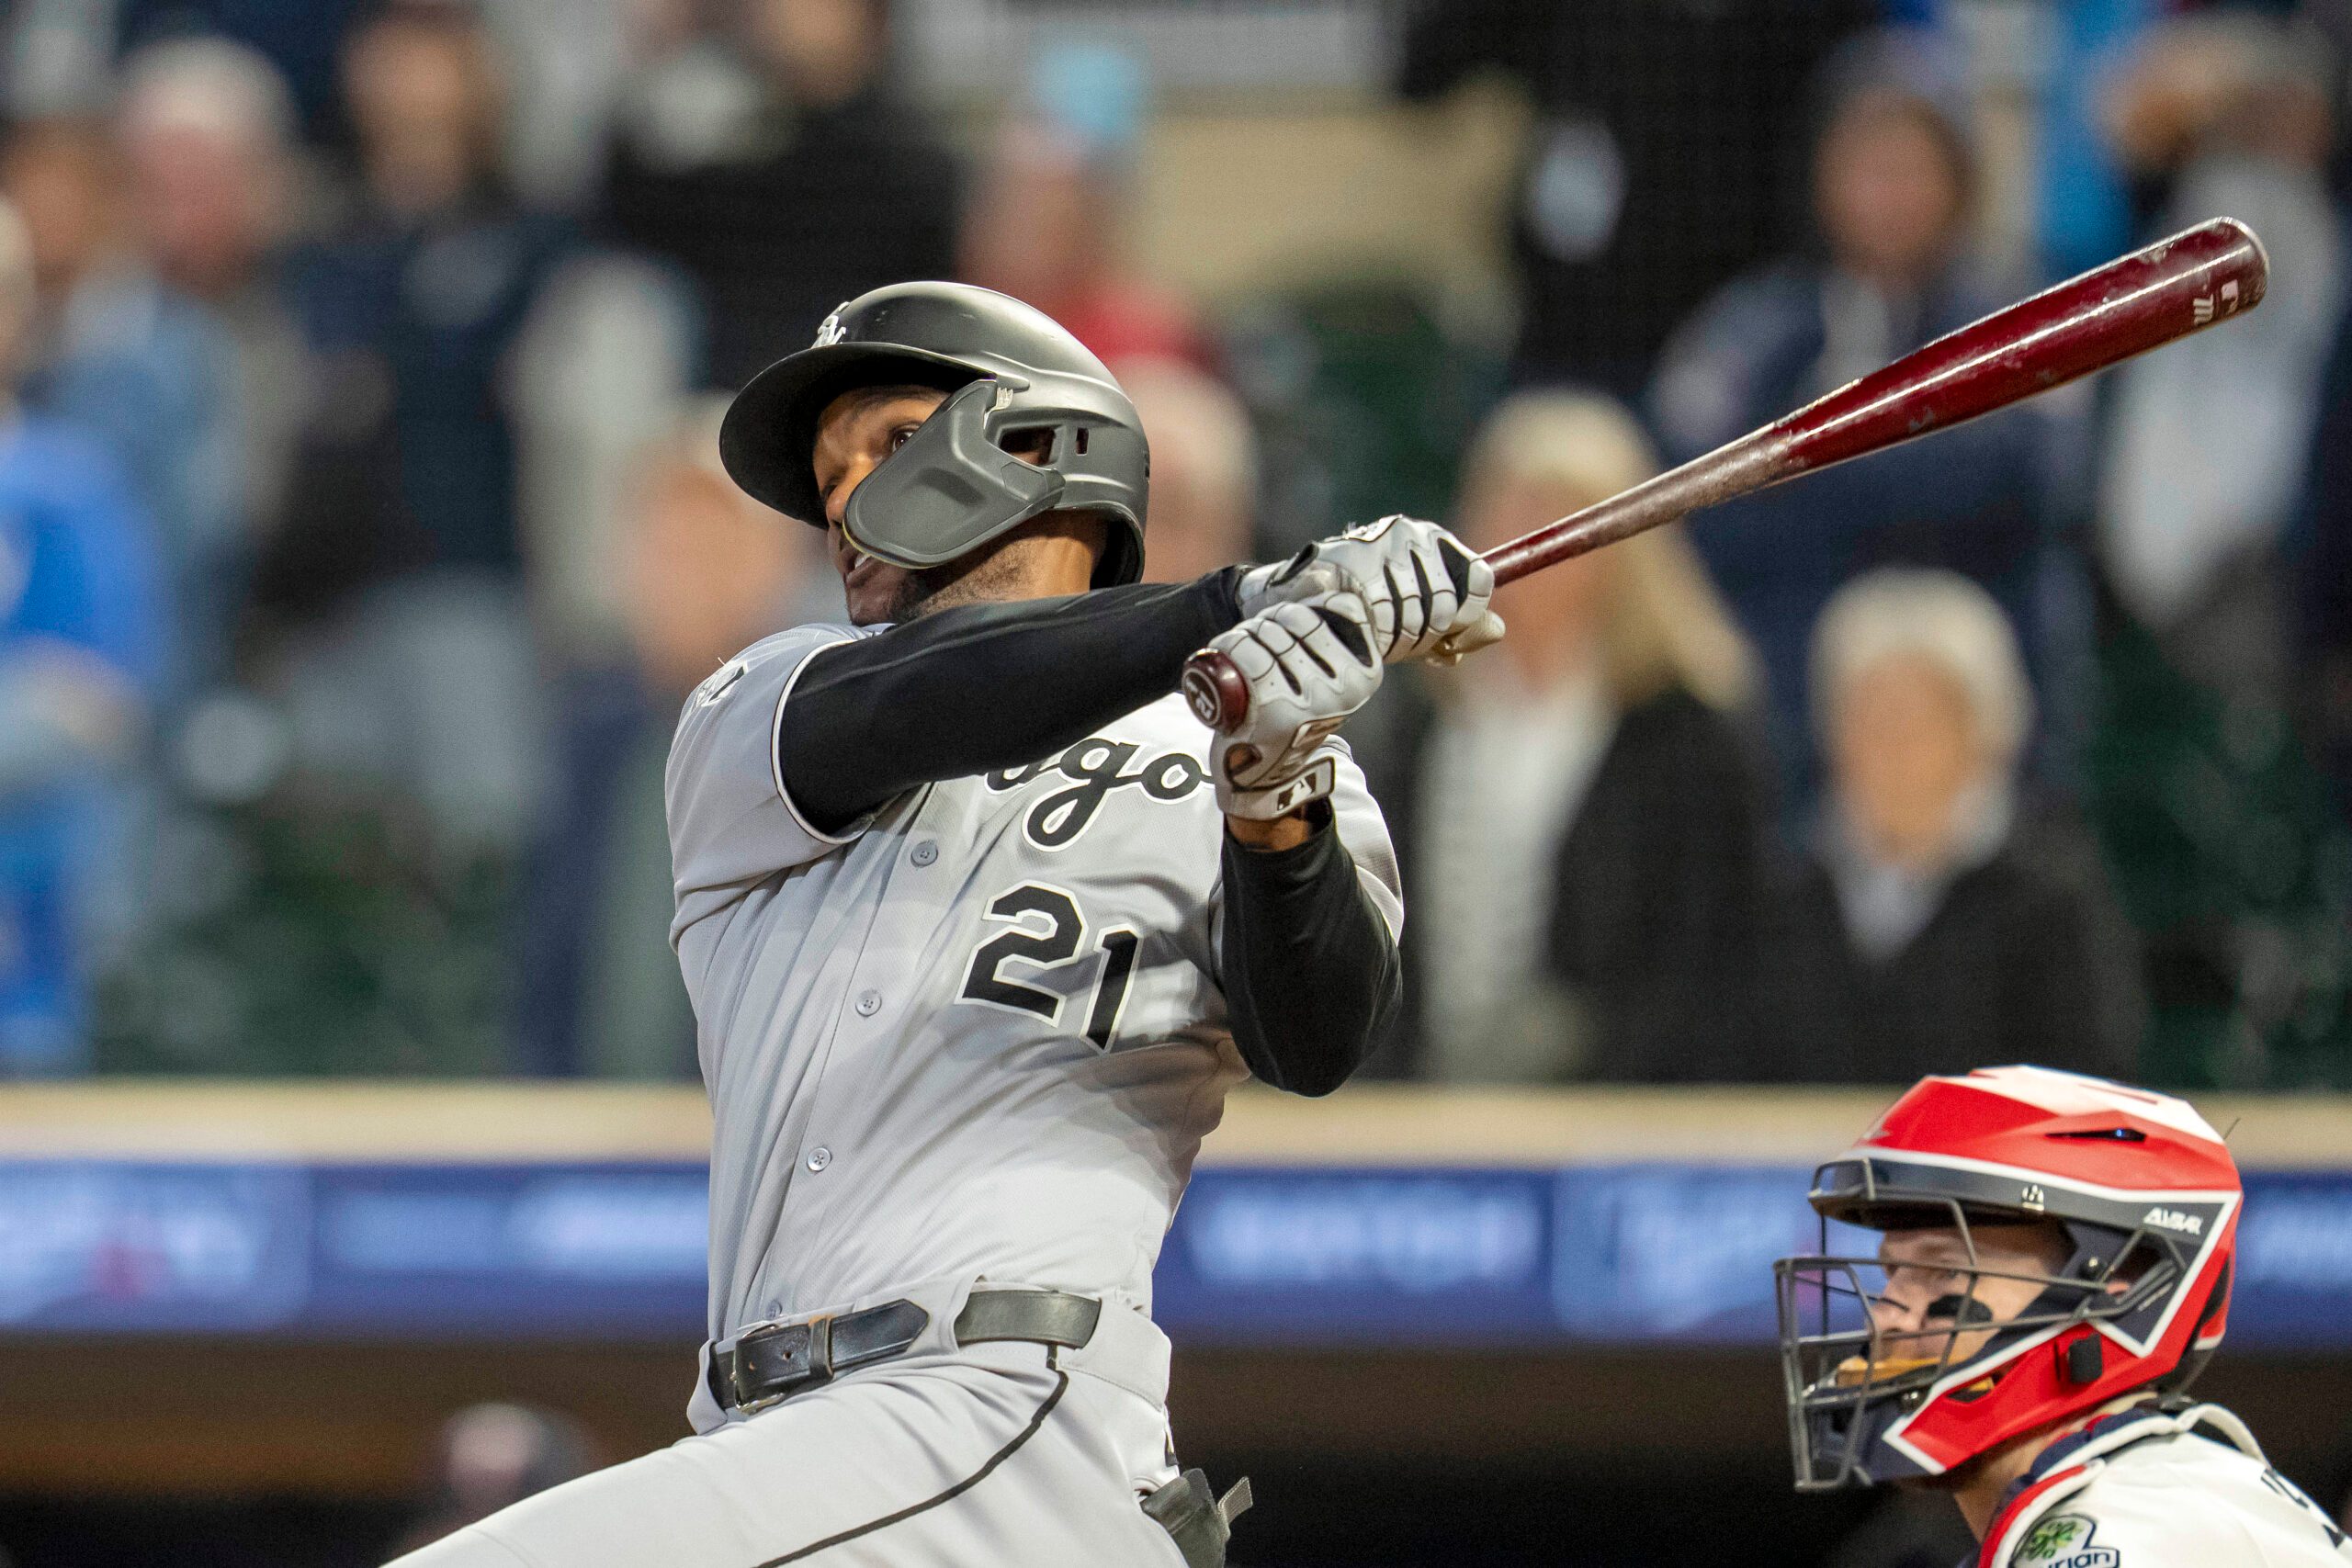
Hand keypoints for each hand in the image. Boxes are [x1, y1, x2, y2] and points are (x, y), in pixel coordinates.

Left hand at [1204, 592, 1381, 819]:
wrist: (1265, 777)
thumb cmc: (1291, 718)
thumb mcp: (1326, 680)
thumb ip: (1336, 641)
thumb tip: (1331, 582)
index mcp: (1366, 671)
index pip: (1328, 609)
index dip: (1292, 611)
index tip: (1277, 628)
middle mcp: (1347, 686)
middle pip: (1293, 620)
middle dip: (1262, 623)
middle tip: (1247, 645)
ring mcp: (1314, 701)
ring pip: (1267, 636)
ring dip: (1241, 636)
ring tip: (1236, 653)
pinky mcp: (1280, 714)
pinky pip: (1251, 660)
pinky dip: (1231, 647)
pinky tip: (1226, 655)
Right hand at [1237, 516, 1503, 664]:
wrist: (1296, 605)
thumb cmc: (1364, 615)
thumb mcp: (1421, 627)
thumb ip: (1461, 628)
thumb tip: (1498, 631)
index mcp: (1434, 542)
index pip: (1480, 581)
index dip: (1464, 619)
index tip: (1443, 639)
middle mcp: (1410, 533)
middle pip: (1447, 603)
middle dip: (1425, 635)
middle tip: (1396, 642)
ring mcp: (1378, 544)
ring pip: (1414, 612)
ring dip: (1395, 637)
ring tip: (1372, 633)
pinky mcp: (1348, 562)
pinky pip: (1379, 614)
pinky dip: (1371, 632)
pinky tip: (1356, 627)